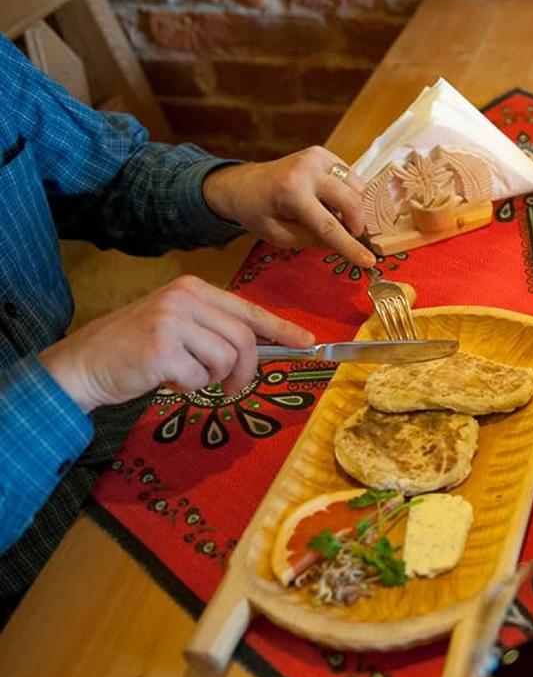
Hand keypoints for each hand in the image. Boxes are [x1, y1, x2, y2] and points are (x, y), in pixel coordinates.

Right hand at [39, 275, 313, 412]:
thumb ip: (214, 328)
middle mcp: (183, 298)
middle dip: (244, 371)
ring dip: (210, 379)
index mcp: (191, 289)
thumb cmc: (133, 349)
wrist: (81, 364)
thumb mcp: (177, 325)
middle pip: (244, 339)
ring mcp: (171, 321)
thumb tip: (262, 344)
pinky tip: (164, 379)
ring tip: (183, 375)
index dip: (281, 329)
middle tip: (230, 388)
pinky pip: (199, 378)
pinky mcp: (161, 350)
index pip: (248, 309)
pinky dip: (187, 387)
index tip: (307, 342)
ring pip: (226, 360)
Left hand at [202, 146, 374, 267]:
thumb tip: (345, 241)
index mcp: (291, 192)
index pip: (329, 225)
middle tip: (351, 236)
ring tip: (335, 216)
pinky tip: (332, 200)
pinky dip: (349, 193)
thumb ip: (313, 240)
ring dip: (353, 207)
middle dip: (357, 224)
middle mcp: (307, 169)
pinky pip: (351, 177)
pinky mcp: (323, 153)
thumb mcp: (279, 236)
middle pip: (350, 201)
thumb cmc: (258, 213)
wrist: (244, 183)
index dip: (350, 246)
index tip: (369, 261)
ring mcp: (317, 157)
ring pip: (356, 187)